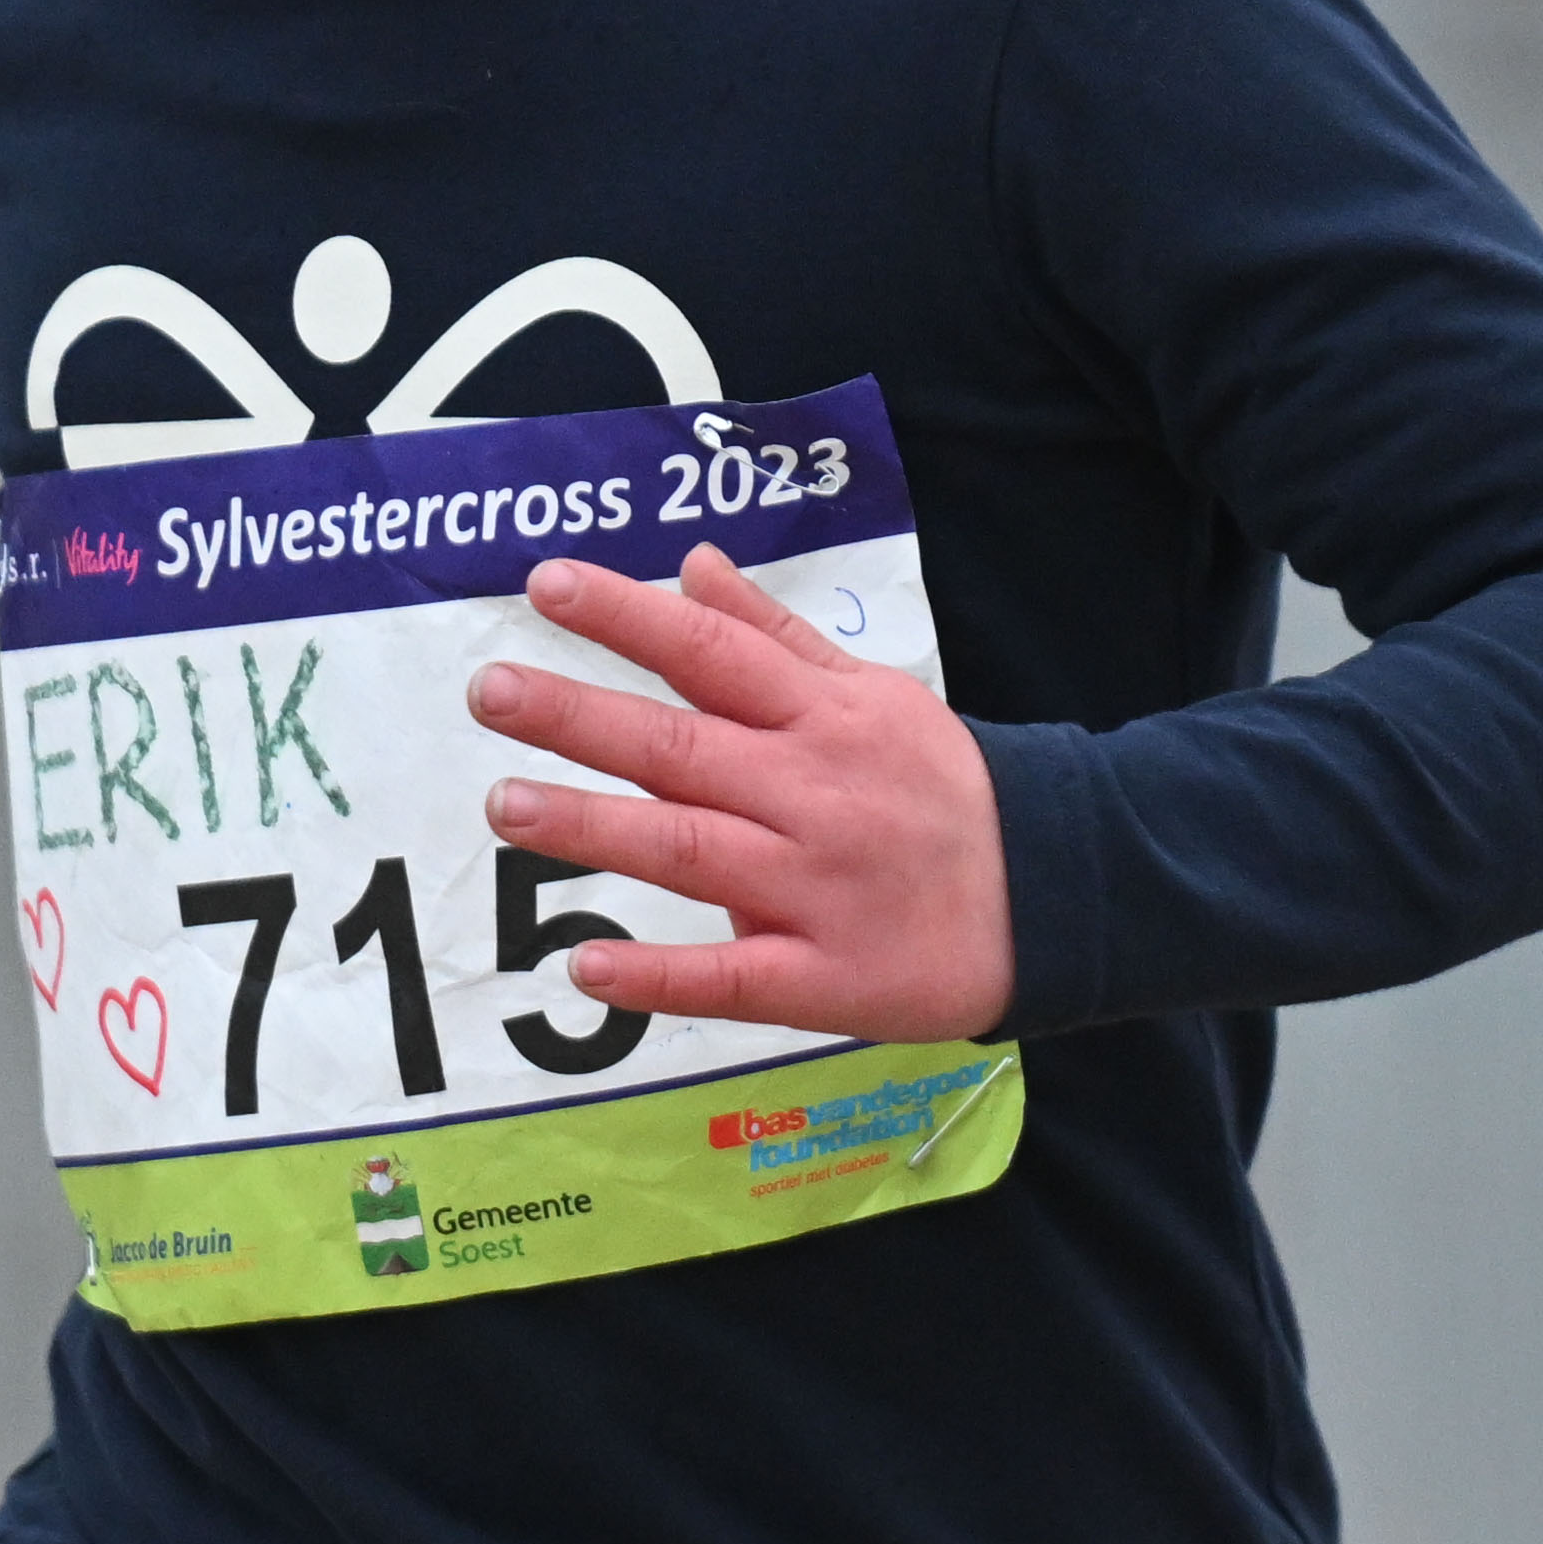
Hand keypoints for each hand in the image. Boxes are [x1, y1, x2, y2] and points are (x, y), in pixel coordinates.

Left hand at [463, 544, 1014, 1043]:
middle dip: (580, 716)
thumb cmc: (941, 787)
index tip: (546, 582)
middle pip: (681, 747)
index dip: (627, 617)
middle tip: (489, 690)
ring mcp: (814, 887)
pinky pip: (729, 978)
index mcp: (824, 717)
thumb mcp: (873, 693)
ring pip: (690, 851)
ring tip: (504, 803)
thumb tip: (689, 565)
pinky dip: (657, 976)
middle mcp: (812, 793)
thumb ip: (774, 636)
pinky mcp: (822, 977)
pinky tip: (584, 964)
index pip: (710, 653)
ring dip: (593, 827)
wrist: (1053, 894)